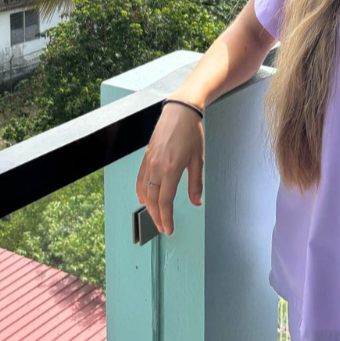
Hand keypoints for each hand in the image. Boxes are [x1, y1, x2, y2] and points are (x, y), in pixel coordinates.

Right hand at [136, 102, 204, 235]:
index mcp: (171, 169)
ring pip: (145, 191)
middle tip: (163, 227)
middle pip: (153, 200)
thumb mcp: (198, 159)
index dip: (166, 218)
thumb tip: (196, 202)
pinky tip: (143, 198)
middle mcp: (157, 167)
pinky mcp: (146, 156)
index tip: (169, 228)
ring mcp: (149, 162)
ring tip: (155, 216)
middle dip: (157, 216)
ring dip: (149, 206)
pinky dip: (141, 190)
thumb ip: (196, 183)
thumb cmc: (191, 132)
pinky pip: (141, 178)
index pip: (165, 202)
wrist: (180, 111)